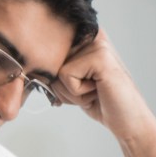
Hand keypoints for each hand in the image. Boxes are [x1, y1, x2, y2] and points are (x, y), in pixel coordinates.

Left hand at [54, 30, 155, 145]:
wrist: (126, 120)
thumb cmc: (99, 101)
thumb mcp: (72, 80)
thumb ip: (55, 67)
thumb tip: (29, 63)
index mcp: (86, 39)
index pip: (47, 50)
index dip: (52, 75)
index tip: (77, 84)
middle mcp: (92, 37)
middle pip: (48, 63)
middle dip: (61, 86)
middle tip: (87, 91)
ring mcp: (97, 45)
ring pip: (55, 72)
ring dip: (70, 92)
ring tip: (94, 91)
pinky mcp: (99, 57)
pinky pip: (65, 77)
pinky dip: (77, 94)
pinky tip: (98, 92)